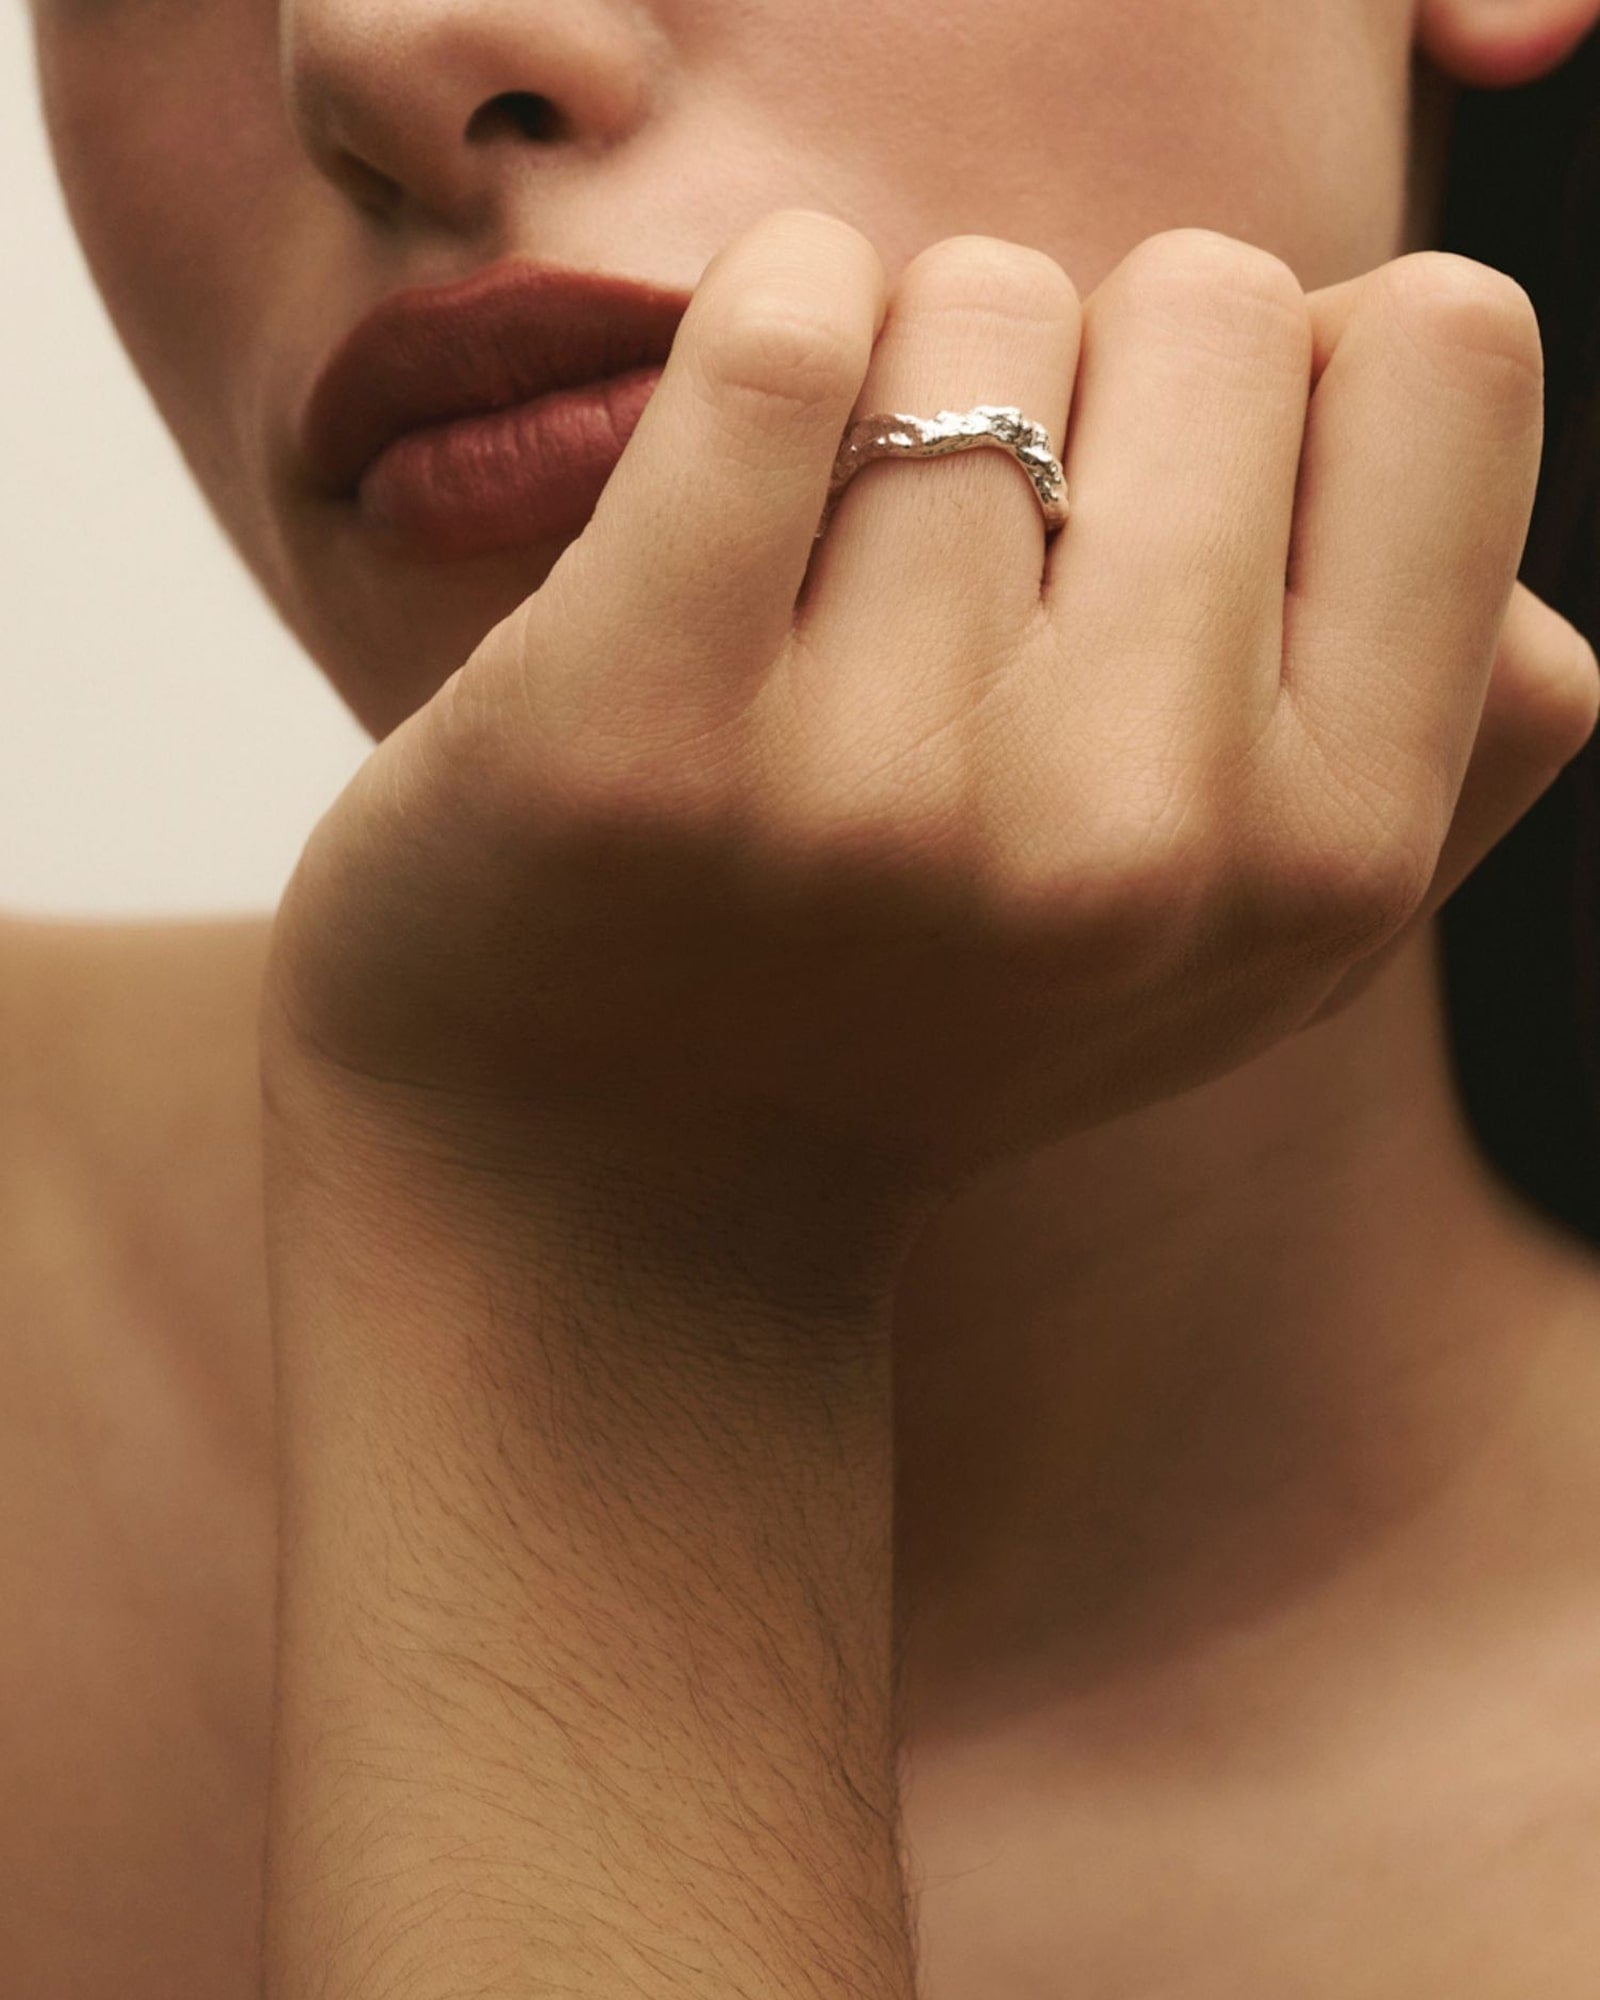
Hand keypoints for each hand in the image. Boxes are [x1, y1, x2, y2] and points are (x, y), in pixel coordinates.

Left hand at [262, 208, 1597, 1287]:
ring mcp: (885, 787)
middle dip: (1087, 385)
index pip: (1443, 351)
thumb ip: (1442, 735)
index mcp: (1329, 857)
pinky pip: (774, 326)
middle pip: (1208, 296)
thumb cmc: (931, 1007)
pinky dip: (763, 315)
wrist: (622, 1178)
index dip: (1290, 391)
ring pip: (972, 303)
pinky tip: (727, 463)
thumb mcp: (1246, 950)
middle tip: (976, 570)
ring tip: (828, 597)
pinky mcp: (639, 721)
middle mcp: (1137, 836)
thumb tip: (1480, 484)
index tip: (1166, 515)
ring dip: (899, 390)